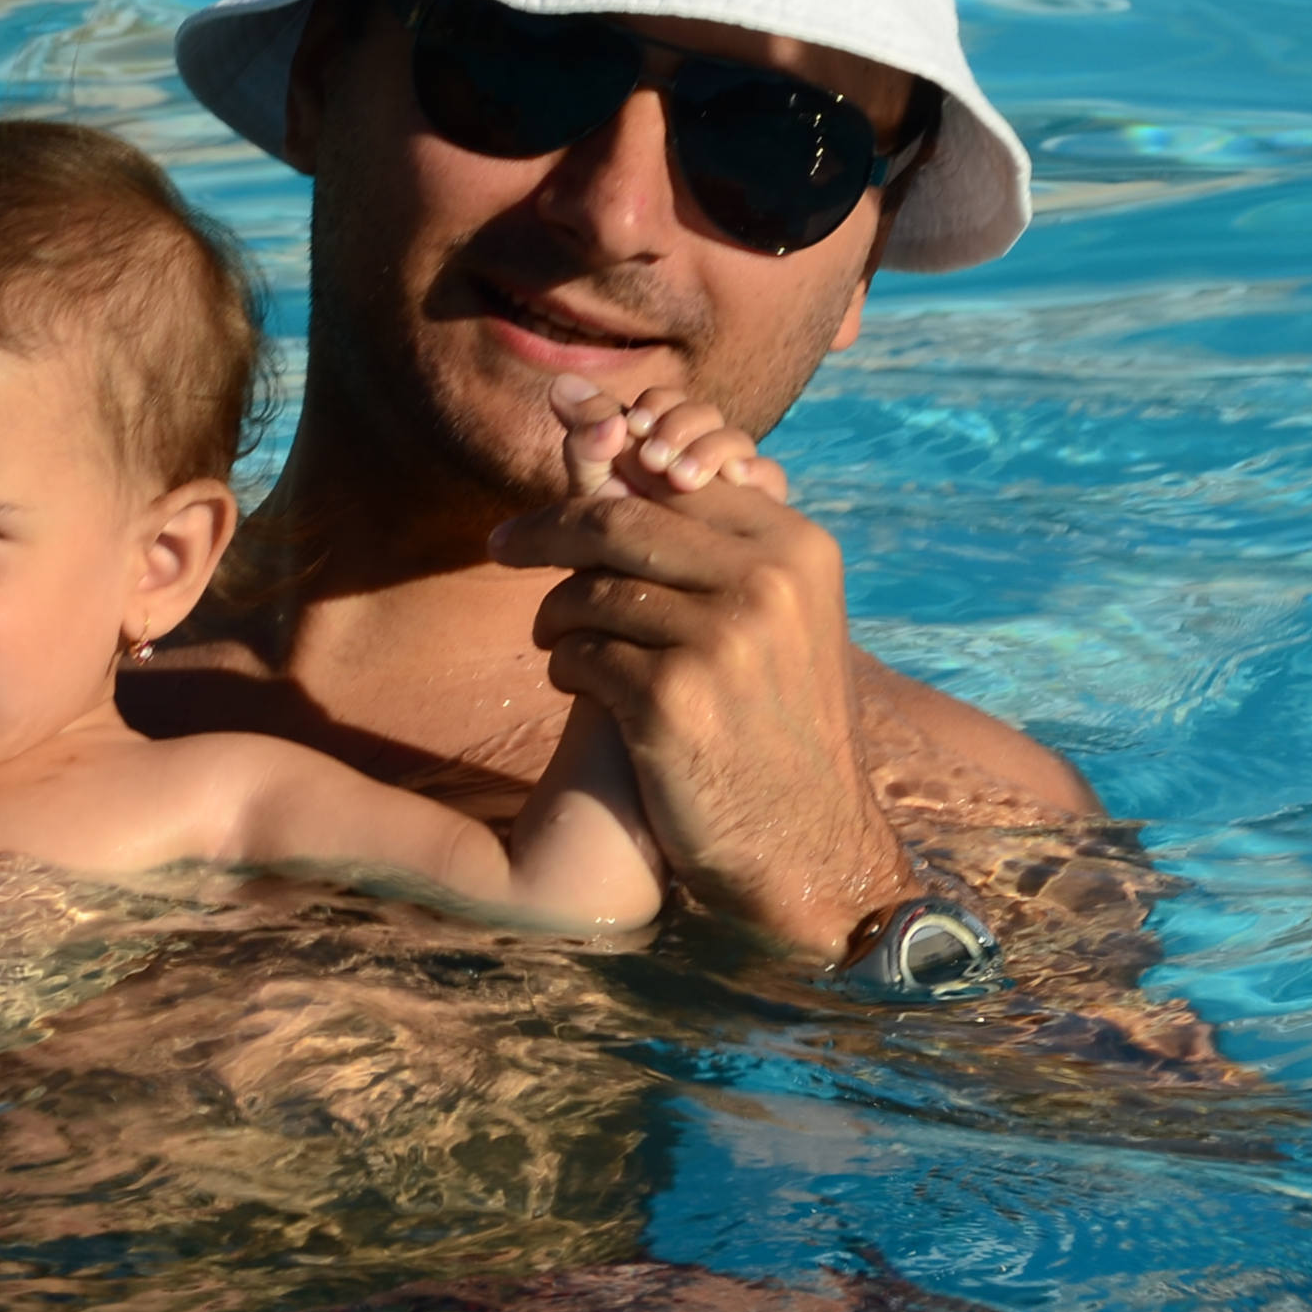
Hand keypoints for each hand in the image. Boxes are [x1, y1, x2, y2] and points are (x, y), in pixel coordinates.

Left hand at [501, 389, 908, 953]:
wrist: (810, 849)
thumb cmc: (776, 729)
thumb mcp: (778, 622)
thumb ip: (716, 550)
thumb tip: (623, 463)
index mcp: (797, 549)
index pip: (676, 482)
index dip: (602, 477)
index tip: (554, 484)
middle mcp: (767, 582)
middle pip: (616, 523)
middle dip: (544, 530)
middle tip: (501, 543)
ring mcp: (721, 639)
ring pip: (589, 592)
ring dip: (554, 616)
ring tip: (556, 641)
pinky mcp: (672, 697)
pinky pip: (579, 654)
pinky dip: (565, 667)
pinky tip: (579, 686)